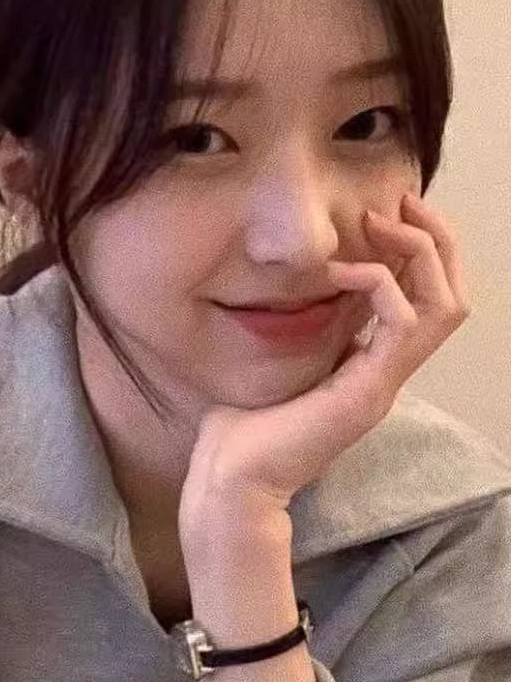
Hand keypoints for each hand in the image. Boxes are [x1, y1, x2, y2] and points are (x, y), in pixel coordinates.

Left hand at [180, 190, 470, 523]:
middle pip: (451, 296)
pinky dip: (380, 282)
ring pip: (445, 305)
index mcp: (371, 365)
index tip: (386, 211)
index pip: (426, 299)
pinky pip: (405, 322)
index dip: (419, 250)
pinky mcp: (369, 391)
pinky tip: (339, 271)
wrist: (230, 479)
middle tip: (400, 202)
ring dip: (419, 251)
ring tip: (379, 224)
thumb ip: (300, 328)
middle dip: (435, 238)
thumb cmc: (241, 428)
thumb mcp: (277, 362)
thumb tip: (295, 289)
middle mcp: (387, 373)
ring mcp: (383, 384)